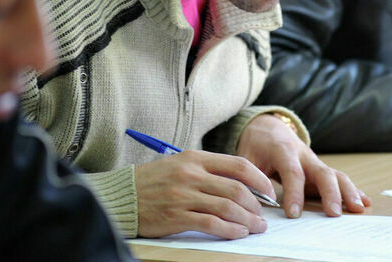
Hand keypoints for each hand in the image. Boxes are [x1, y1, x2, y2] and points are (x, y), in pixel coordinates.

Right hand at [135, 150, 273, 238]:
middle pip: (237, 188)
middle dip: (256, 204)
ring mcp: (183, 195)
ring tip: (256, 227)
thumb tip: (241, 183)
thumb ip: (208, 170)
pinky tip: (238, 233)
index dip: (260, 179)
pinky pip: (211, 223)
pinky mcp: (176, 216)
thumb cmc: (154, 181)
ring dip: (247, 219)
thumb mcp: (180, 164)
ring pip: (227, 207)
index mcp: (195, 158)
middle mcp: (191, 174)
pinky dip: (230, 229)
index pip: (238, 165)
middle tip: (264, 215)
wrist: (121, 196)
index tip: (269, 191)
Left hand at [236, 113, 370, 218]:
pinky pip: (340, 179)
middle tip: (333, 214)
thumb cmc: (256, 146)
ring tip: (357, 209)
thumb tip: (259, 199)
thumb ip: (251, 177)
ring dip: (348, 192)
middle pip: (322, 172)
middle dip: (330, 193)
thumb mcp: (246, 157)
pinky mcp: (321, 169)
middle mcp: (304, 155)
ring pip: (336, 174)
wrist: (268, 129)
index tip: (294, 214)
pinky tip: (364, 202)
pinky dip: (353, 190)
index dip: (294, 193)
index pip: (292, 172)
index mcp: (283, 150)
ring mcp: (315, 162)